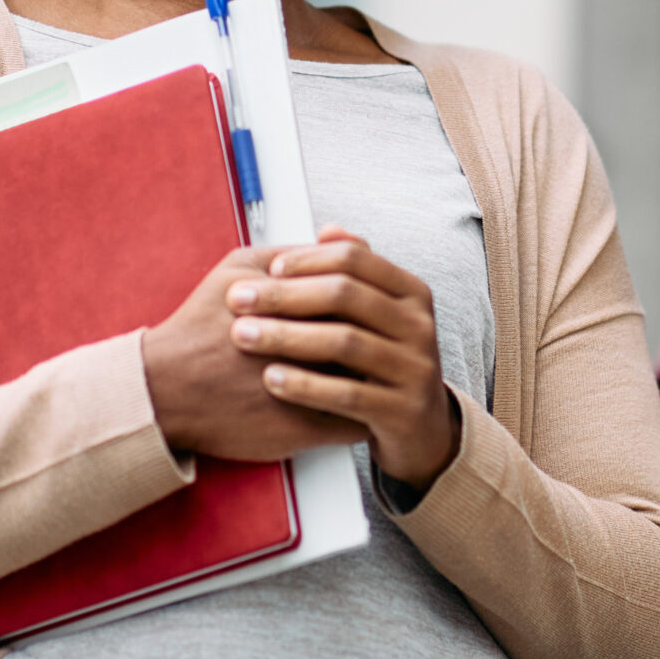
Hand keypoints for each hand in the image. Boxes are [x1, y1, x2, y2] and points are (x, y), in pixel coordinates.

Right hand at [142, 248, 366, 461]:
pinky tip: (359, 405)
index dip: (374, 301)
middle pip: (371, 340)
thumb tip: (343, 241)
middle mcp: (309, 349)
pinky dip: (362, 413)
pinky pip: (355, 425)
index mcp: (297, 307)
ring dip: (377, 378)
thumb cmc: (199, 327)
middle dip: (381, 338)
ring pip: (370, 384)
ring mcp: (310, 393)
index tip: (376, 305)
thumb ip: (294, 253)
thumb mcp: (239, 269)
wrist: (163, 391)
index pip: (360, 300)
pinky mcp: (304, 431)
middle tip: (383, 338)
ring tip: (375, 371)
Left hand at [227, 226, 459, 494]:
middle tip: (238, 300)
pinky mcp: (401, 411)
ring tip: (243, 335)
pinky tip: (270, 379)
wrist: (421, 428)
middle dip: (284, 295)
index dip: (307, 260)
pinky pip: (346, 394)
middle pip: (345, 295)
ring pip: (344, 342)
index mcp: (412, 293)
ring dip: (286, 336)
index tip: (267, 269)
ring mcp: (415, 369)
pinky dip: (304, 384)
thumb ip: (358, 273)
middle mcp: (420, 326)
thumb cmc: (386, 362)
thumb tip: (328, 230)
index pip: (356, 259)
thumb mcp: (381, 314)